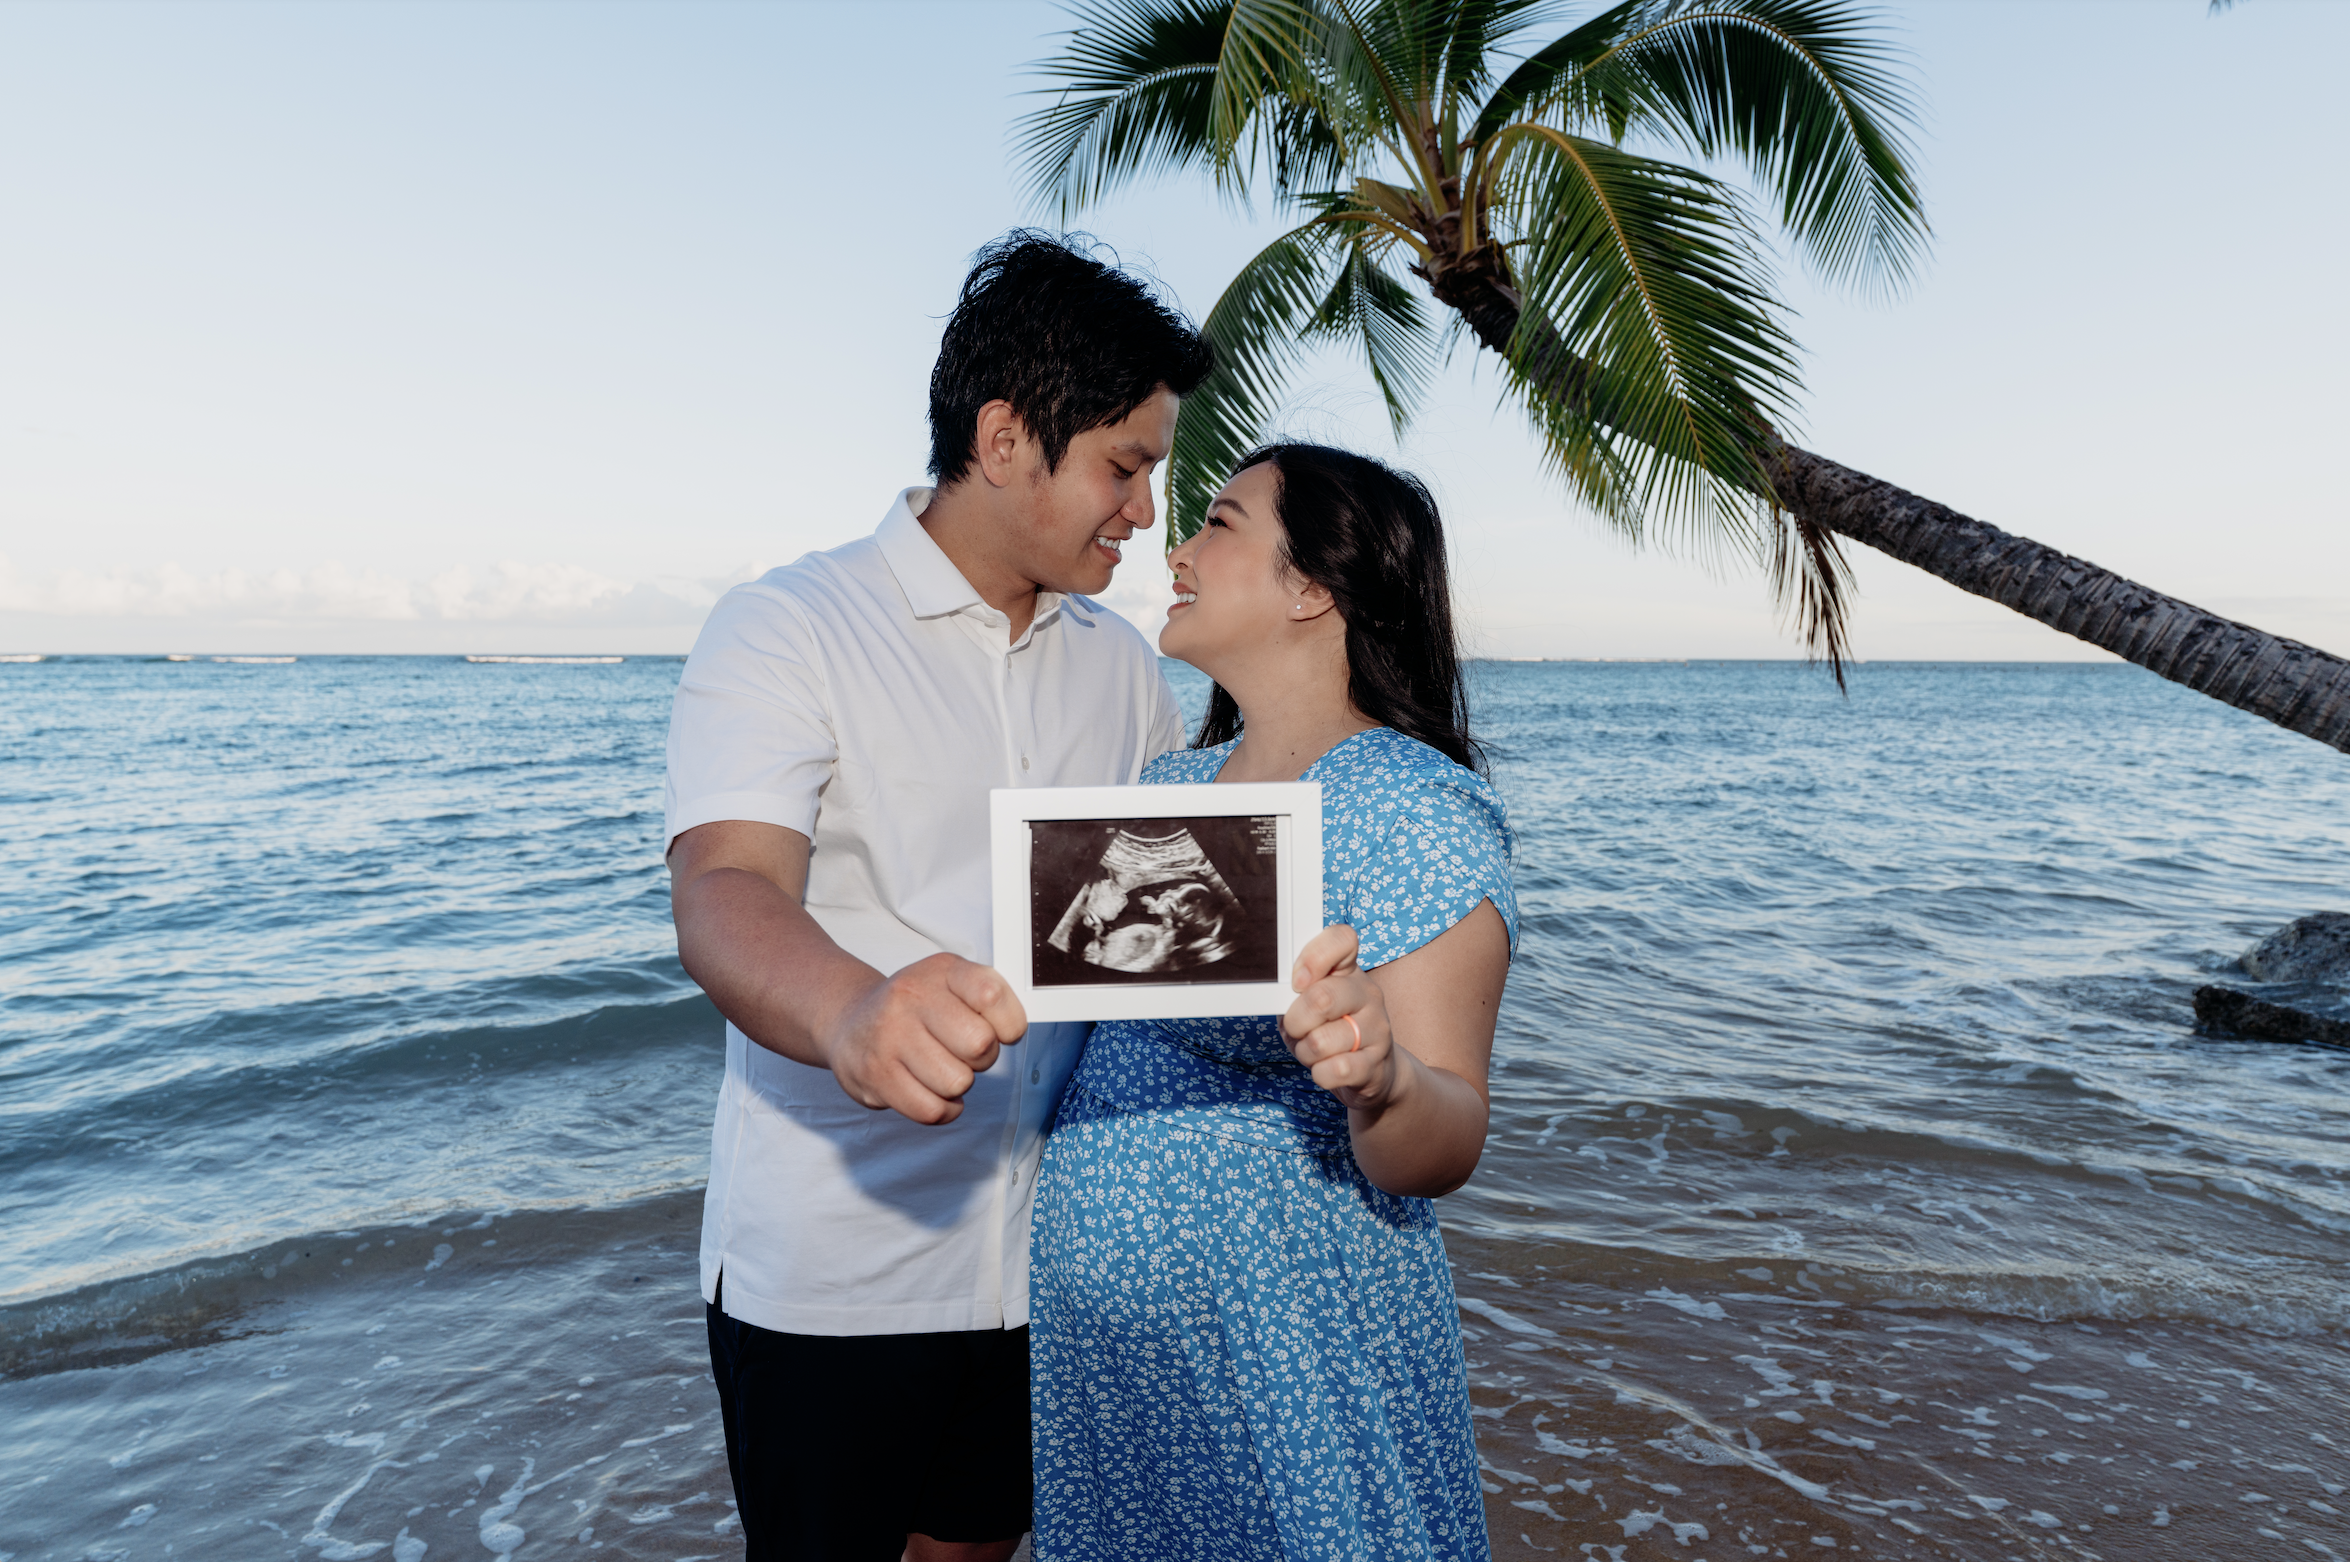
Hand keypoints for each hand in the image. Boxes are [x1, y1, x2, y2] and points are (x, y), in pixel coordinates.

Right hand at [820, 953, 1026, 1124]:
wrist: (849, 1021)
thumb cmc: (914, 1006)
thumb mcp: (951, 982)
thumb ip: (989, 998)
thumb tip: (1016, 1029)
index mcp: (940, 971)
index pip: (992, 995)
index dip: (1009, 1023)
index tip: (1000, 1031)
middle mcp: (911, 997)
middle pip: (980, 1046)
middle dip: (982, 1059)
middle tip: (963, 1053)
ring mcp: (889, 1036)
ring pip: (957, 1083)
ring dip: (958, 1085)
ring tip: (941, 1068)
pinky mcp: (875, 1075)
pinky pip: (931, 1110)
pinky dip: (943, 1109)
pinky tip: (934, 1091)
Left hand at [1280, 925, 1404, 1111]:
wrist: (1372, 1073)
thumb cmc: (1330, 1033)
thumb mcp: (1308, 1007)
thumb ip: (1294, 995)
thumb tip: (1277, 995)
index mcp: (1349, 972)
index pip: (1342, 939)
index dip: (1313, 957)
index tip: (1298, 982)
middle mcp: (1368, 995)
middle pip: (1321, 998)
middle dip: (1296, 1021)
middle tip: (1298, 1029)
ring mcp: (1377, 1029)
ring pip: (1321, 1042)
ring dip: (1306, 1053)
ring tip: (1316, 1052)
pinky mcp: (1377, 1065)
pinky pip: (1335, 1070)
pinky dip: (1320, 1074)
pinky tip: (1329, 1069)